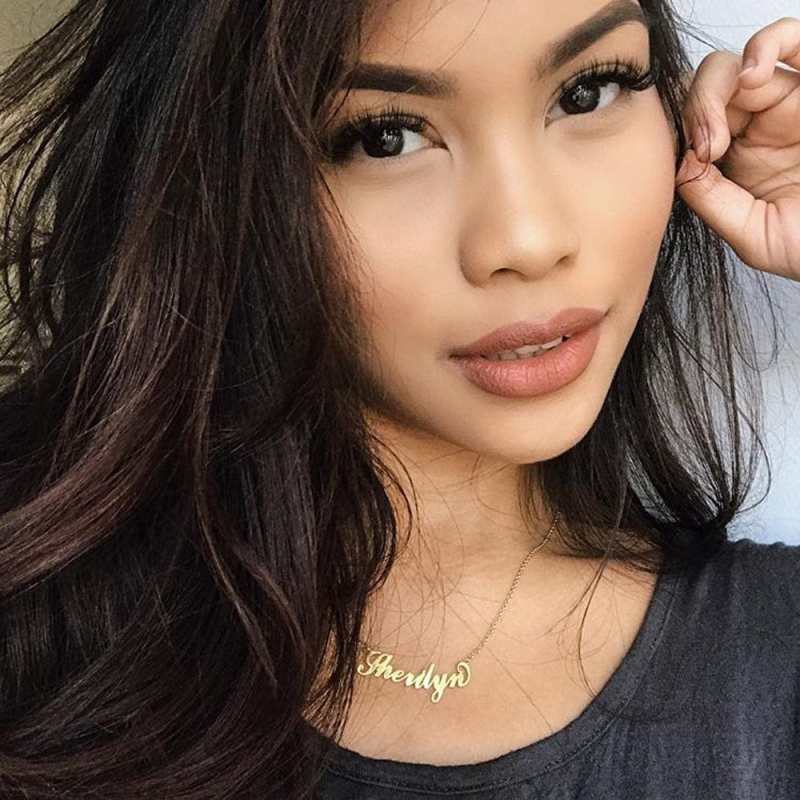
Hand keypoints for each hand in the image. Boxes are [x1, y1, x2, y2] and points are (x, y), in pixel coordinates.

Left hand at [675, 17, 799, 280]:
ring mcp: (788, 102)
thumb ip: (710, 199)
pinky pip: (793, 39)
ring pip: (735, 67)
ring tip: (719, 130)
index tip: (688, 164)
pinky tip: (751, 75)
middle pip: (704, 94)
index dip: (677, 136)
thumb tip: (679, 164)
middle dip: (692, 115)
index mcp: (735, 161)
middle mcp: (758, 126)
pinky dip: (766, 44)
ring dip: (713, 89)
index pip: (689, 128)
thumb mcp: (752, 234)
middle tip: (706, 151)